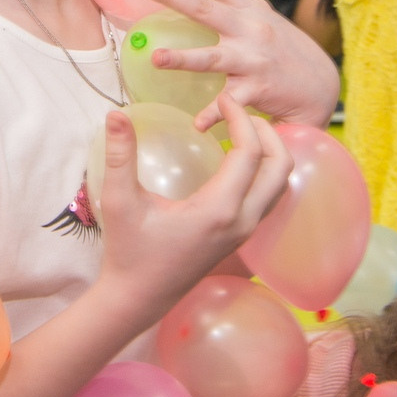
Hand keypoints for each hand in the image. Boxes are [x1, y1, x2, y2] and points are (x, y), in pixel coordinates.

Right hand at [93, 89, 289, 313]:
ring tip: (242, 130)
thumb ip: (119, 156)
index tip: (222, 98)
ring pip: (280, 184)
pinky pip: (268, 198)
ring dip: (271, 151)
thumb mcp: (120, 202)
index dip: (241, 118)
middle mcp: (242, 221)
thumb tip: (115, 113)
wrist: (139, 299)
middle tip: (239, 111)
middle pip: (281, 166)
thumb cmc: (129, 252)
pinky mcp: (241, 238)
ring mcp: (245, 232)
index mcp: (219, 209)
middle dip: (267, 131)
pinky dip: (264, 171)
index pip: (250, 152)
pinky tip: (235, 160)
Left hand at [135, 0, 339, 128]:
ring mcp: (253, 59)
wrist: (321, 86)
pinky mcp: (258, 89)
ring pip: (212, 58)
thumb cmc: (285, 51)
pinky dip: (212, 115)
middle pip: (206, 9)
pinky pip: (229, 103)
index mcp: (250, 9)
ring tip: (156, 59)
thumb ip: (236, 10)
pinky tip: (197, 124)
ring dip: (182, 58)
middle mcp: (251, 28)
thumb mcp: (264, 21)